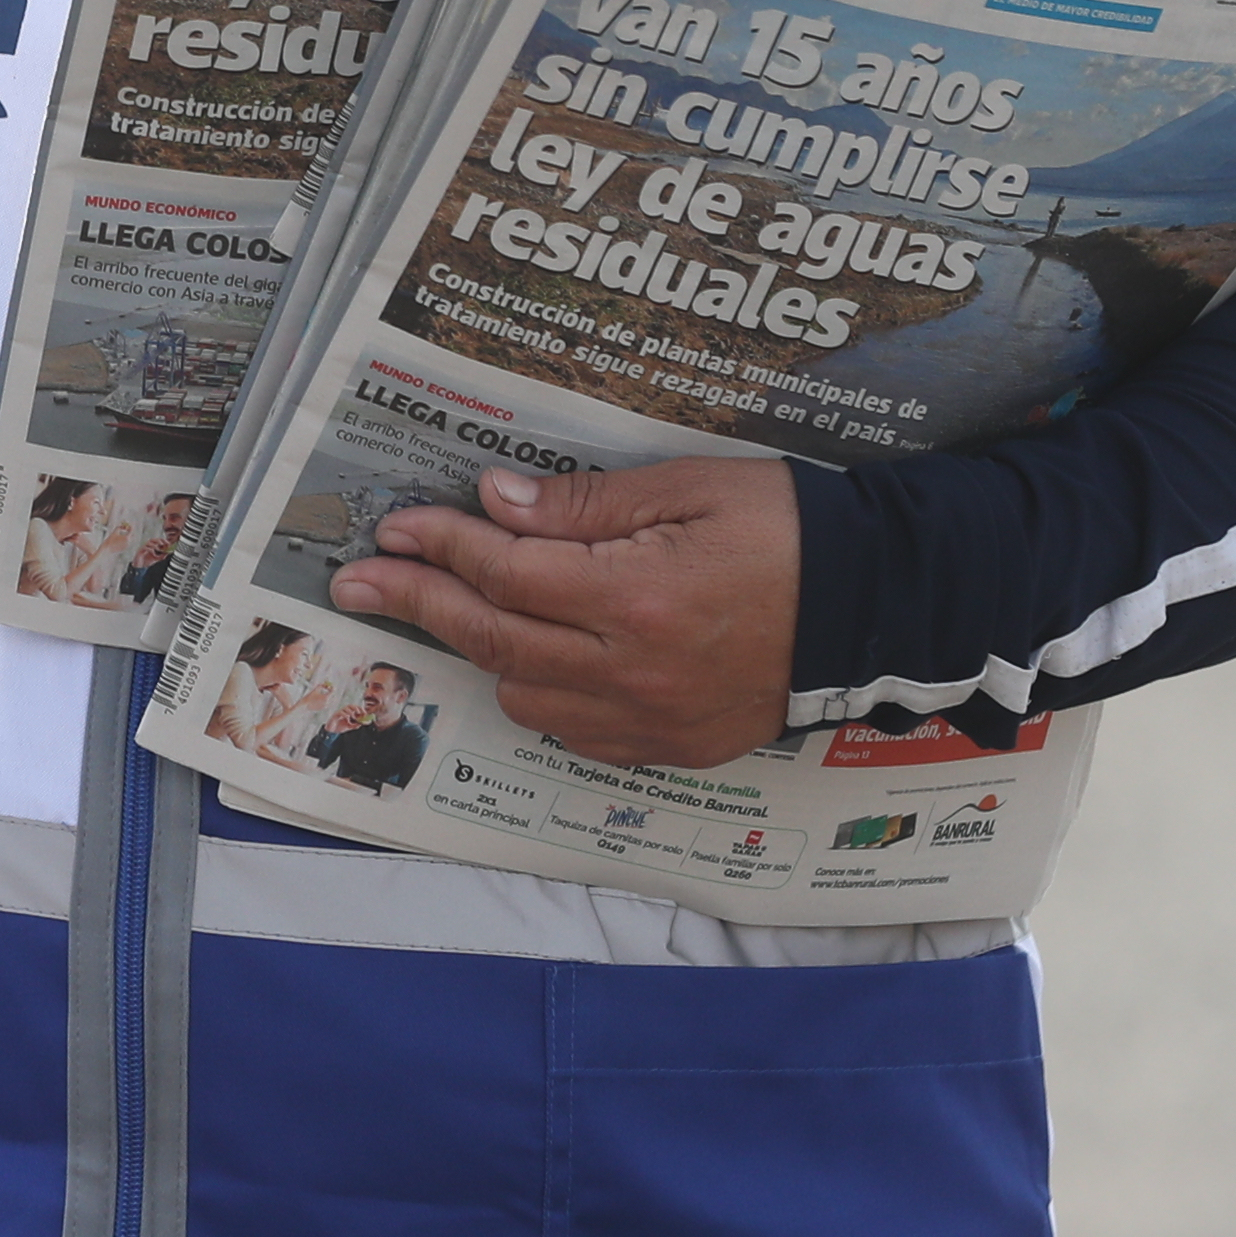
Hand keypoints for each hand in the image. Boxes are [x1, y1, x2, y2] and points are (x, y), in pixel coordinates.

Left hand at [330, 456, 796, 770]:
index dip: (441, 545)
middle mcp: (636, 671)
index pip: (507, 572)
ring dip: (482, 648)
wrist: (876, 605)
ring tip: (456, 605)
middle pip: (495, 639)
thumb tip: (496, 503)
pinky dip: (540, 692)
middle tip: (359, 579)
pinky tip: (533, 655)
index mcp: (639, 596)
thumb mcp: (688, 487)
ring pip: (526, 694)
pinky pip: (576, 732)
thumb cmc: (786, 529)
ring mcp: (653, 720)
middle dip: (419, 601)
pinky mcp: (673, 749)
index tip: (395, 526)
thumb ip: (587, 504)